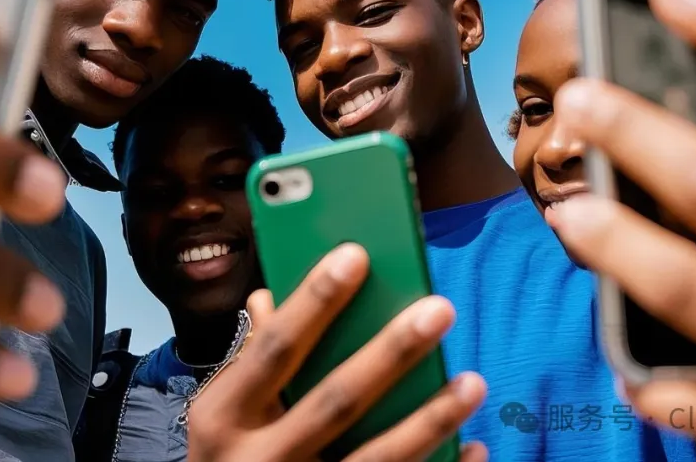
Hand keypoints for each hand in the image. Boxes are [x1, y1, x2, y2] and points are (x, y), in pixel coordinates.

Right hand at [186, 243, 487, 461]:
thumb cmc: (228, 457)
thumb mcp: (222, 411)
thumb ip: (249, 359)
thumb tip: (268, 296)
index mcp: (224, 417)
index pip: (275, 349)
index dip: (314, 302)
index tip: (356, 255)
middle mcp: (260, 459)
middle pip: (335, 401)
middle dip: (390, 353)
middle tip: (439, 308)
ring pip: (376, 457)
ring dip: (430, 420)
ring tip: (472, 383)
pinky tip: (473, 447)